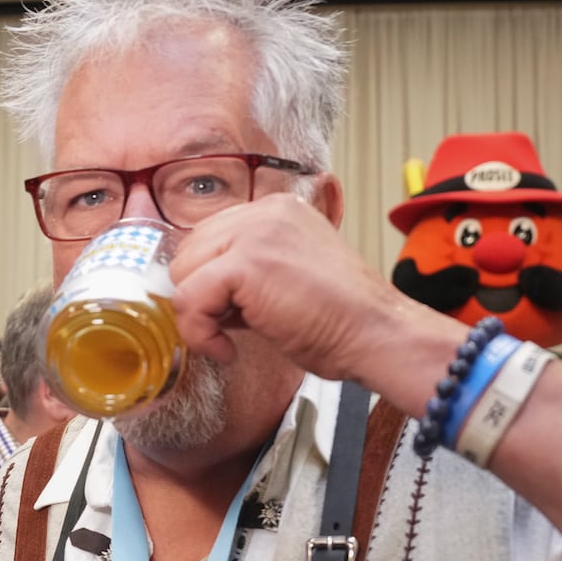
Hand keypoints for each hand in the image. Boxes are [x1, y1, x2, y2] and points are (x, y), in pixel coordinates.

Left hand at [168, 193, 417, 381]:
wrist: (377, 335)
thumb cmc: (341, 318)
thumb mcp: (287, 276)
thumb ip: (245, 271)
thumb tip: (199, 289)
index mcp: (276, 210)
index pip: (210, 238)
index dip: (209, 280)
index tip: (227, 311)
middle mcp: (264, 212)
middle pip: (190, 252)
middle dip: (201, 296)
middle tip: (231, 326)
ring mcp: (254, 233)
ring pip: (184, 274)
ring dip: (199, 315)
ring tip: (233, 335)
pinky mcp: (246, 264)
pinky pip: (190, 299)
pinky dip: (199, 333)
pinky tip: (228, 349)